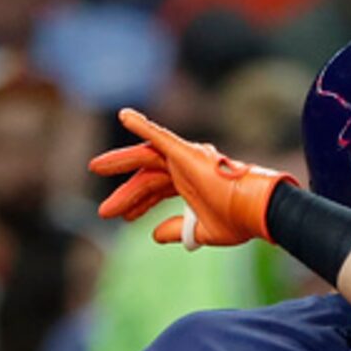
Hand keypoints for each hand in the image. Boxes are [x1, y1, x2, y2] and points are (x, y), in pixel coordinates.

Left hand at [91, 107, 290, 250]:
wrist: (256, 211)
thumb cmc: (239, 220)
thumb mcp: (201, 231)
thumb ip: (177, 230)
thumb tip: (153, 235)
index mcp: (192, 183)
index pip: (157, 188)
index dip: (139, 203)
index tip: (124, 219)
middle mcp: (187, 167)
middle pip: (147, 176)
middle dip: (126, 194)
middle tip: (104, 212)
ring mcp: (186, 158)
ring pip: (145, 159)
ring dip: (119, 163)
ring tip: (94, 167)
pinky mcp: (186, 153)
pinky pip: (159, 135)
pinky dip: (142, 125)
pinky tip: (124, 116)